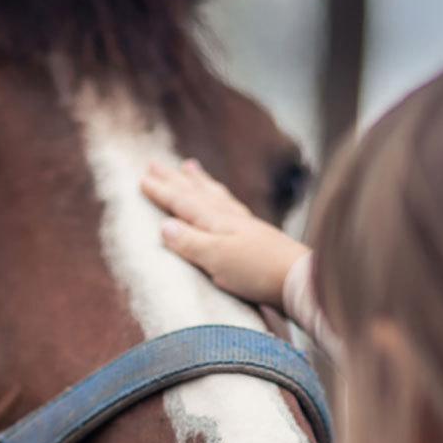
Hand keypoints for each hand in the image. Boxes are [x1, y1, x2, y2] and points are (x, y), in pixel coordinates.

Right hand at [141, 159, 309, 308]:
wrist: (299, 280)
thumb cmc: (257, 272)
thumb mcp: (216, 259)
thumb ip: (190, 242)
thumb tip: (164, 225)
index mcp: (217, 222)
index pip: (183, 204)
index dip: (163, 192)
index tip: (143, 178)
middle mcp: (231, 218)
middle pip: (198, 194)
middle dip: (176, 180)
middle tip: (157, 163)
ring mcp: (248, 226)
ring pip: (217, 197)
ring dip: (200, 183)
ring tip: (190, 167)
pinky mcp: (261, 238)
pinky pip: (234, 208)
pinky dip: (223, 199)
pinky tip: (226, 203)